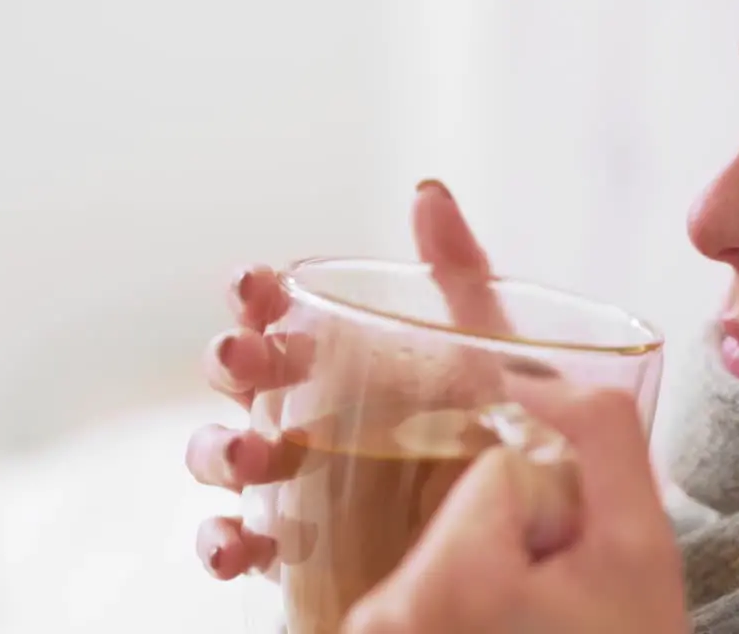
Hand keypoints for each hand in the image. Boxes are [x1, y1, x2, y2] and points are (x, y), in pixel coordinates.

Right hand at [185, 179, 502, 579]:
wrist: (520, 511)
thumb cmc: (483, 416)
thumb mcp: (481, 343)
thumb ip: (456, 271)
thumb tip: (429, 193)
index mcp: (331, 356)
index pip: (271, 314)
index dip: (252, 295)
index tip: (257, 285)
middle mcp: (297, 410)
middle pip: (238, 377)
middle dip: (229, 360)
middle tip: (246, 357)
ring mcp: (287, 477)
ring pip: (222, 457)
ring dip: (218, 451)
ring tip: (253, 456)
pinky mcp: (289, 542)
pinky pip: (236, 543)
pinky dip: (220, 543)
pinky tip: (238, 545)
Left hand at [339, 312, 688, 630]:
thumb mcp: (642, 549)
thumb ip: (598, 437)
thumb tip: (534, 370)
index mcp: (447, 580)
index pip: (499, 474)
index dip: (554, 514)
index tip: (575, 578)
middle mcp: (380, 618)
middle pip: (462, 516)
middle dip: (518, 550)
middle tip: (561, 615)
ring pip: (443, 556)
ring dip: (492, 586)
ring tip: (538, 632)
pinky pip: (420, 601)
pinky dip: (463, 618)